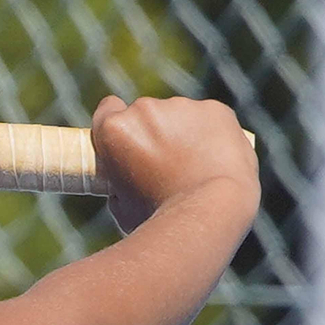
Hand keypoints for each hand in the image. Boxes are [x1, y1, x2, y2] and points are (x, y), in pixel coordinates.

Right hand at [93, 95, 259, 234]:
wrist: (210, 212)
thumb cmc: (161, 218)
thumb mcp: (121, 206)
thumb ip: (117, 183)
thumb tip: (122, 182)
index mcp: (114, 129)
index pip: (108, 109)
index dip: (116, 124)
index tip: (126, 140)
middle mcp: (144, 109)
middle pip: (145, 114)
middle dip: (152, 133)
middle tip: (165, 165)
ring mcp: (182, 107)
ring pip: (178, 116)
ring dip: (181, 132)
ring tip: (195, 167)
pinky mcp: (215, 110)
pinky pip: (209, 118)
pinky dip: (211, 134)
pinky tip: (216, 159)